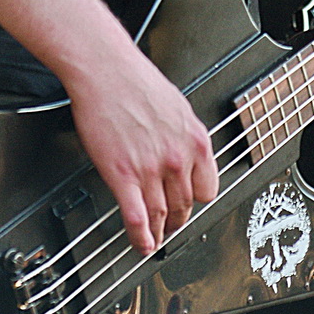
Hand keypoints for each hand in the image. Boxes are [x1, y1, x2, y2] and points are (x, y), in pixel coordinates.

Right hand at [67, 37, 218, 255]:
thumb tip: (185, 155)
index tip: (189, 205)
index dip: (196, 200)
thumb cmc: (135, 80)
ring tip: (155, 240)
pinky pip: (136, 217)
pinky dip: (140, 237)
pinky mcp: (123, 174)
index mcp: (195, 139)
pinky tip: (141, 245)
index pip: (207, 188)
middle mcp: (178, 157)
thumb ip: (184, 136)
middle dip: (178, 220)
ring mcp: (151, 168)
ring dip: (160, 233)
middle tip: (171, 225)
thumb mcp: (177, 106)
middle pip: (185, 205)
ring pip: (162, 215)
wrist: (105, 69)